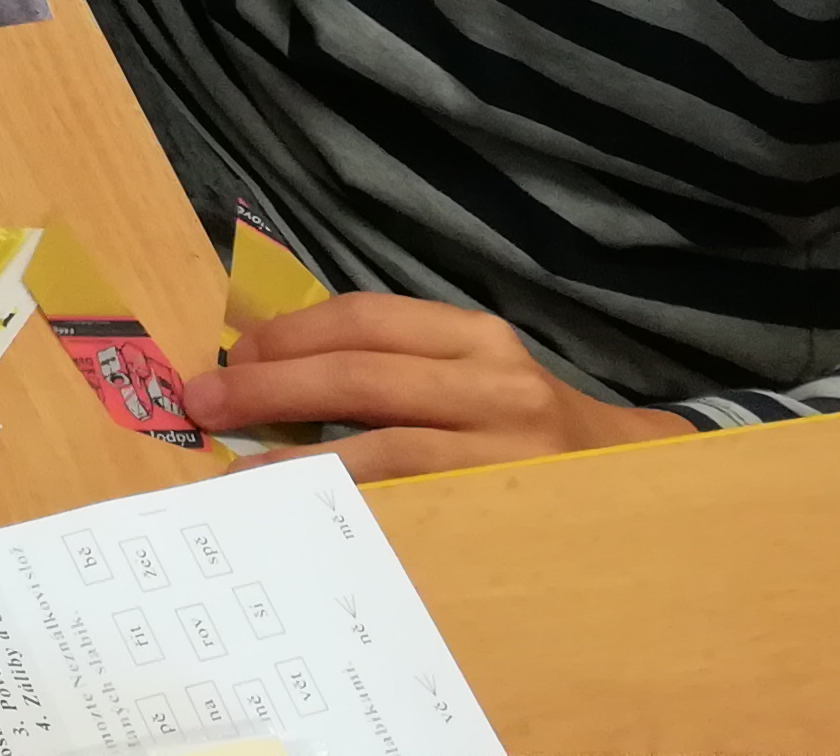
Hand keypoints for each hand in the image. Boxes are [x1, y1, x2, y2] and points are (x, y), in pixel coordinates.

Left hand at [184, 294, 690, 481]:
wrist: (635, 484)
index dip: (288, 334)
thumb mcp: (470, 373)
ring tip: (238, 473)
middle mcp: (496, 384)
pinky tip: (307, 518)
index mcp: (475, 336)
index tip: (232, 354)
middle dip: (271, 387)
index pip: (364, 320)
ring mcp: (506, 453)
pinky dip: (352, 512)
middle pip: (361, 375)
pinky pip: (414, 512)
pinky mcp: (507, 513)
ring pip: (384, 449)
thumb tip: (268, 371)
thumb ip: (393, 366)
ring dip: (298, 460)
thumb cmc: (521, 425)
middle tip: (205, 403)